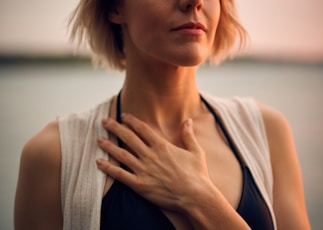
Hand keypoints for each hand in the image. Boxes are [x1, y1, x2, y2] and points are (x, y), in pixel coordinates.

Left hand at [96, 113, 210, 210]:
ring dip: (108, 145)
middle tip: (104, 121)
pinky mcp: (140, 185)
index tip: (123, 115)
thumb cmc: (197, 174)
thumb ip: (188, 135)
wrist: (195, 196)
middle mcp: (150, 155)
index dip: (131, 121)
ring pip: (121, 154)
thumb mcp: (196, 151)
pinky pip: (120, 175)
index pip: (142, 129)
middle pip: (128, 138)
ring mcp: (144, 170)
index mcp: (162, 146)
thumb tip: (188, 120)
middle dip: (115, 128)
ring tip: (98, 139)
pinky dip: (108, 168)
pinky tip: (99, 162)